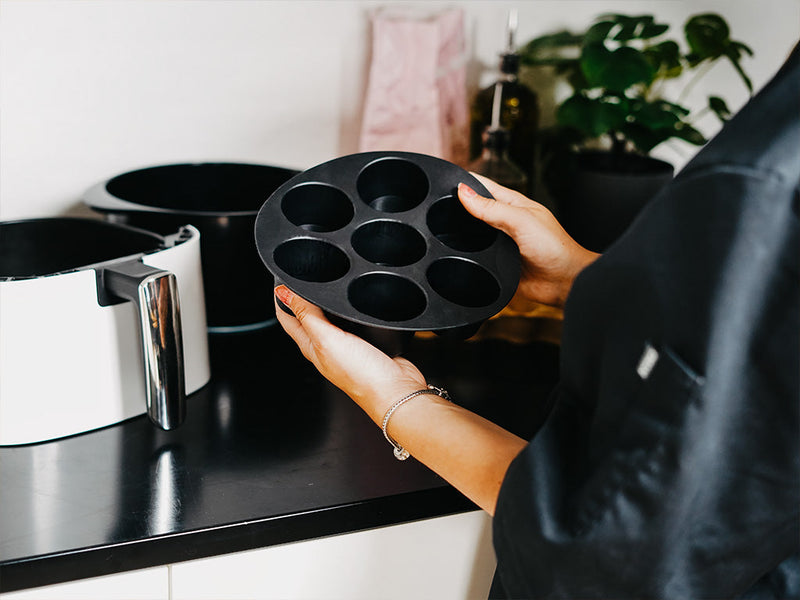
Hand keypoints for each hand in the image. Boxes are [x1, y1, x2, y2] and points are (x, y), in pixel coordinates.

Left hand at [274, 285, 426, 423]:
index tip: (282, 279)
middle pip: (307, 317)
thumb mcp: (327, 339)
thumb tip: (284, 293)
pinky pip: (352, 322)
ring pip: (330, 318)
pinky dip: (349, 310)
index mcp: (309, 346)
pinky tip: (353, 305)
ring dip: (326, 303)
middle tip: (303, 277)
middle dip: (301, 297)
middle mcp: (325, 346)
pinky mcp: (365, 344)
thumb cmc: (362, 376)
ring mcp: (345, 346)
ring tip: (326, 286)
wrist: (396, 390)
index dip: (281, 297)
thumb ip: (307, 315)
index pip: (286, 317)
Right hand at [458, 175, 599, 307]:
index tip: (445, 182)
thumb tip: (464, 192)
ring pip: (473, 236)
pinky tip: (461, 257)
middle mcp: (505, 223)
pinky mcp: (498, 264)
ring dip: (463, 235)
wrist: (564, 283)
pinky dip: (469, 258)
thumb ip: (491, 208)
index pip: (483, 186)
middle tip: (439, 209)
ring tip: (447, 232)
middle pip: (474, 211)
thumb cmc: (555, 248)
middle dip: (458, 209)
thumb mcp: (521, 220)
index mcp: (512, 204)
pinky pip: (477, 259)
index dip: (465, 183)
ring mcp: (501, 244)